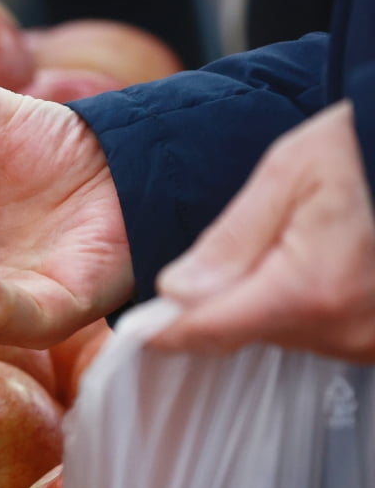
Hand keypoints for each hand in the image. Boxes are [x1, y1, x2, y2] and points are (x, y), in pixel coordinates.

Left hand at [150, 100, 374, 362]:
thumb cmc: (368, 146)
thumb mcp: (291, 173)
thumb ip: (230, 238)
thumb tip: (175, 291)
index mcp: (310, 290)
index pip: (210, 331)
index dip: (165, 330)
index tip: (136, 329)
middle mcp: (342, 329)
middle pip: (243, 333)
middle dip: (219, 301)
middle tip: (230, 248)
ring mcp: (368, 341)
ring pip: (278, 334)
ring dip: (262, 300)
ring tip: (286, 242)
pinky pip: (317, 332)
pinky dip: (299, 303)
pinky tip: (311, 260)